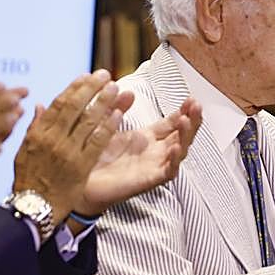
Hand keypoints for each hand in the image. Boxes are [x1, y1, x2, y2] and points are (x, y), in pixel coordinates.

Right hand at [12, 70, 131, 225]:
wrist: (34, 208)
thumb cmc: (28, 180)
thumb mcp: (23, 151)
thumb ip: (34, 127)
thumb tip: (40, 104)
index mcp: (38, 134)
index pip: (58, 104)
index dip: (74, 88)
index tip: (86, 76)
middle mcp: (52, 139)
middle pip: (75, 107)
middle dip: (91, 88)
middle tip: (105, 75)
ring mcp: (67, 152)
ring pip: (88, 121)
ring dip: (103, 102)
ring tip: (116, 88)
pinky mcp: (81, 166)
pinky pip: (97, 142)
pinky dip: (108, 126)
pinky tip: (118, 113)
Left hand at [75, 97, 202, 217]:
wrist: (79, 182)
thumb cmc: (93, 157)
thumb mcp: (106, 126)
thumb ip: (117, 108)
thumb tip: (128, 92)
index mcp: (147, 138)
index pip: (173, 123)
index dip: (184, 111)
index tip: (190, 99)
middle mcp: (155, 151)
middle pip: (182, 134)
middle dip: (192, 120)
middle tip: (195, 105)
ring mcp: (154, 166)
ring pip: (180, 150)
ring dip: (186, 135)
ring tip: (187, 120)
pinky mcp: (149, 180)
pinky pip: (168, 171)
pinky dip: (175, 160)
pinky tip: (176, 147)